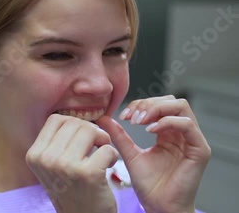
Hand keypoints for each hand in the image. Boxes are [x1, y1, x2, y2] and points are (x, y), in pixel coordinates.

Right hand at [26, 114, 118, 212]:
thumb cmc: (71, 190)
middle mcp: (46, 159)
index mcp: (34, 154)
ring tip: (101, 155)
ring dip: (102, 141)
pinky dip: (112, 155)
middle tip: (95, 148)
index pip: (56, 119)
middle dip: (91, 132)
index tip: (80, 138)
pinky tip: (107, 167)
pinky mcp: (87, 174)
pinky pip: (107, 148)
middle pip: (75, 123)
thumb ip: (55, 141)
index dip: (73, 124)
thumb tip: (72, 115)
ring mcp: (65, 166)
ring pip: (91, 131)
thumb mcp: (50, 165)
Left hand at [96, 95, 211, 212]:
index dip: (139, 104)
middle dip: (147, 104)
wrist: (158, 206)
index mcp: (168, 132)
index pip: (158, 105)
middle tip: (131, 117)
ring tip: (138, 121)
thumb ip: (119, 135)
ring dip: (156, 109)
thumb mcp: (129, 153)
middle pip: (170, 101)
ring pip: (180, 107)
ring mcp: (192, 140)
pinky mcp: (199, 150)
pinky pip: (187, 125)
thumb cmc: (149, 185)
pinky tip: (150, 130)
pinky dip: (167, 122)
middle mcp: (182, 133)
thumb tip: (103, 117)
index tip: (123, 115)